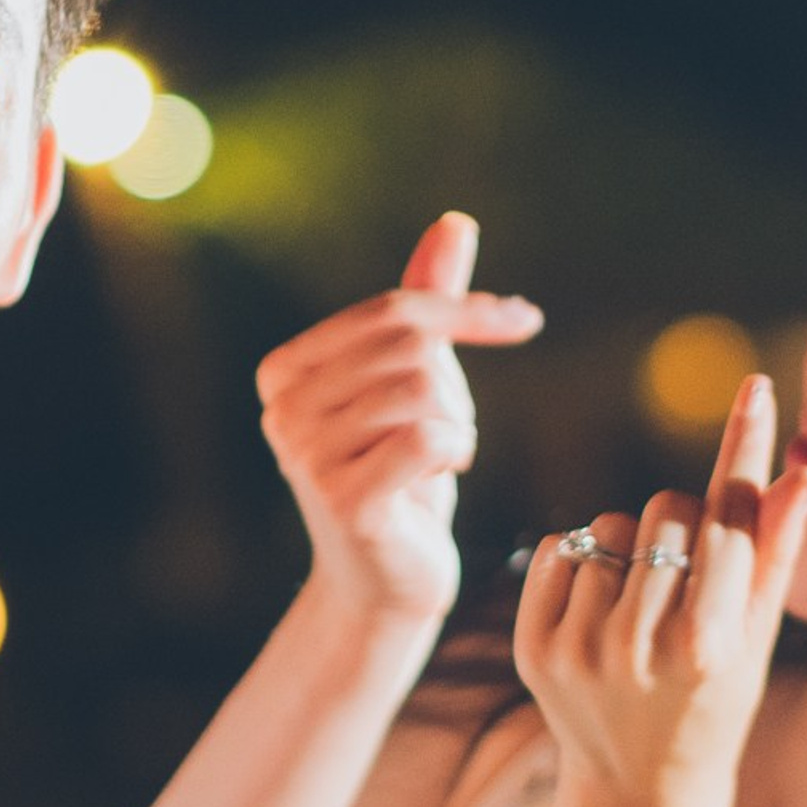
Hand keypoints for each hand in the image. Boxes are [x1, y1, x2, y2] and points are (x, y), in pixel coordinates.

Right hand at [256, 213, 542, 623]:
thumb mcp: (412, 384)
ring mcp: (306, 455)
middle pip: (409, 348)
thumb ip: (427, 304)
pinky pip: (428, 436)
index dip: (466, 310)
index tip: (524, 320)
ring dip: (458, 422)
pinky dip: (456, 448)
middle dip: (456, 383)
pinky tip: (445, 472)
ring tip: (442, 458)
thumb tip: (456, 223)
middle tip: (454, 430)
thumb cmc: (400, 477)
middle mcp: (282, 408)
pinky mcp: (344, 499)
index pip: (392, 310)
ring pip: (423, 390)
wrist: (387, 583)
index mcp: (283, 370)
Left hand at [515, 374, 806, 806]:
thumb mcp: (758, 635)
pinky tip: (602, 609)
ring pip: (609, 525)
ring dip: (632, 549)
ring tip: (644, 606)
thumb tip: (806, 469)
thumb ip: (776, 550)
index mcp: (708, 646)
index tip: (756, 387)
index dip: (745, 447)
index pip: (729, 517)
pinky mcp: (534, 648)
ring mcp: (579, 649)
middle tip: (691, 579)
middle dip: (685, 525)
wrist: (643, 785)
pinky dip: (582, 564)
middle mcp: (640, 648)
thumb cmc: (718, 698)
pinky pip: (559, 549)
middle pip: (666, 509)